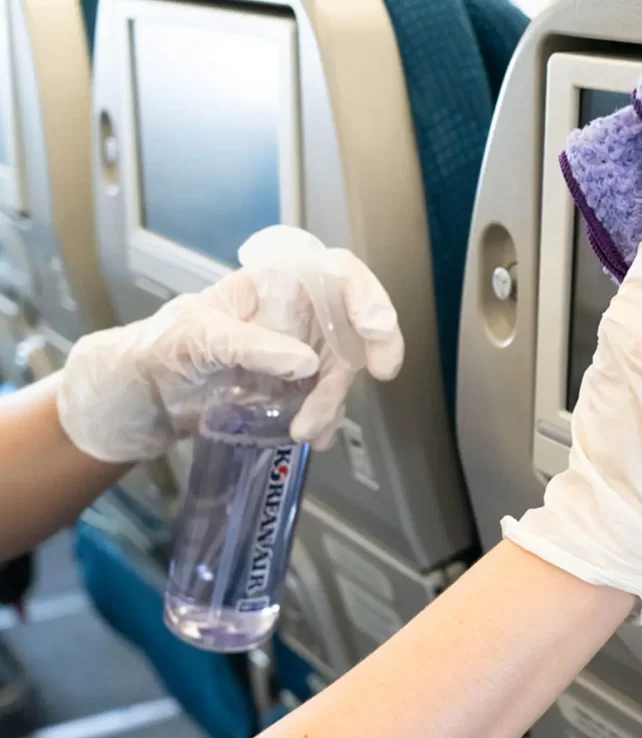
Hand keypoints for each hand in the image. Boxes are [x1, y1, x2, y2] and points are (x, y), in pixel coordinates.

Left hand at [58, 226, 404, 462]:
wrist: (143, 398)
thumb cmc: (160, 348)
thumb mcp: (197, 337)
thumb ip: (250, 345)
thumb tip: (307, 362)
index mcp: (276, 285)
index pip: (337, 274)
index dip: (366, 296)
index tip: (377, 329)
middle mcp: (297, 315)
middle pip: (352, 327)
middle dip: (359, 361)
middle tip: (358, 390)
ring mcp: (299, 353)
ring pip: (341, 371)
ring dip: (332, 403)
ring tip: (304, 431)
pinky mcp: (296, 389)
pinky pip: (327, 402)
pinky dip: (326, 422)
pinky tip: (311, 438)